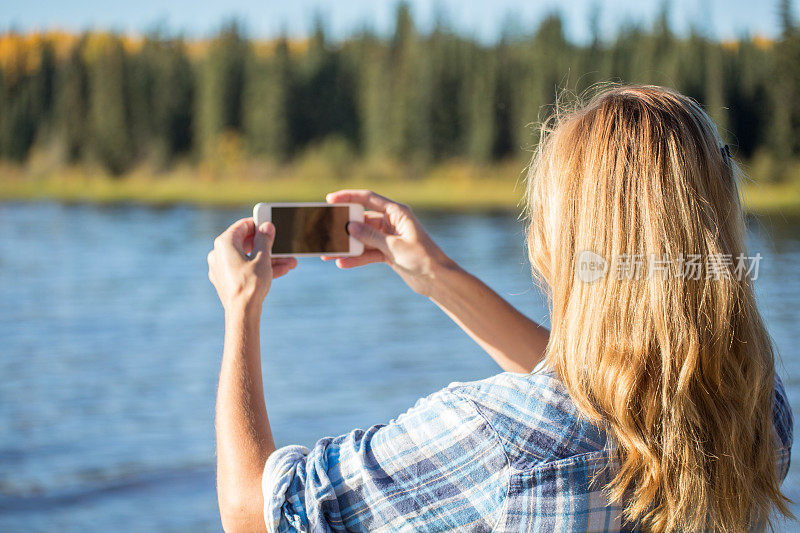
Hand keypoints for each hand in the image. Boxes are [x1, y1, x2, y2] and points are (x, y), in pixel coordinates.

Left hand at [207, 218, 296, 313]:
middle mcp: (219, 254)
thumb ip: (265, 239)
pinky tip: (280, 271)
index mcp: (225, 243)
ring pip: (248, 258)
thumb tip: (267, 226)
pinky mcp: (226, 280)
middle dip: (268, 246)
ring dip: (269, 259)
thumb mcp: (263, 258)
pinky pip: (244, 269)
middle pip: (246, 243)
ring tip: (289, 262)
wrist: (242, 313)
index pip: (243, 226)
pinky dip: (259, 268)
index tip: (271, 225)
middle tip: (284, 246)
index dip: (259, 224)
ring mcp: (221, 268)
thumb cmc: (251, 284)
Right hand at [323, 190, 454, 296]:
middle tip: (325, 230)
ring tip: (328, 254)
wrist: (437, 279)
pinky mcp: (388, 253)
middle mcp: (392, 222)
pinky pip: (368, 253)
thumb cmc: (422, 258)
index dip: (349, 197)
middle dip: (344, 227)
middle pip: (362, 220)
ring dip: (347, 246)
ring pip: (363, 239)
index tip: (330, 200)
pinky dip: (357, 258)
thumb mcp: (393, 246)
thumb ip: (370, 236)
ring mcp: (389, 238)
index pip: (368, 198)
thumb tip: (349, 227)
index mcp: (397, 212)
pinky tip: (342, 264)